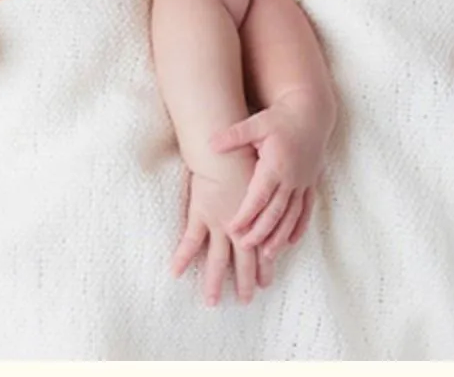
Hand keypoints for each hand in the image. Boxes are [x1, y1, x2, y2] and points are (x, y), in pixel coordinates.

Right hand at [171, 157, 273, 305]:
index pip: (263, 250)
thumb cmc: (248, 159)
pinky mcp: (201, 215)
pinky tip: (174, 273)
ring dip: (215, 281)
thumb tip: (279, 199)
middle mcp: (241, 228)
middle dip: (246, 282)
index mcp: (258, 220)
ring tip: (211, 301)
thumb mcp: (265, 178)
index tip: (266, 283)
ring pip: (217, 259)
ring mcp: (220, 224)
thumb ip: (269, 194)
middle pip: (244, 262)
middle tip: (245, 300)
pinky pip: (190, 242)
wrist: (230, 153)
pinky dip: (182, 257)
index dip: (265, 266)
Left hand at [209, 89, 328, 257]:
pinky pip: (306, 209)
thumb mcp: (256, 123)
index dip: (246, 214)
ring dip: (280, 236)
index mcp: (275, 165)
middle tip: (245, 248)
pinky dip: (299, 226)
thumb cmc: (281, 117)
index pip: (258, 196)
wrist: (312, 112)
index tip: (232, 229)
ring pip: (292, 215)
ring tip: (268, 255)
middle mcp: (291, 178)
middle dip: (260, 232)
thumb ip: (234, 135)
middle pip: (275, 211)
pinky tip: (292, 241)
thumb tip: (211, 143)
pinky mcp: (311, 182)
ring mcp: (303, 182)